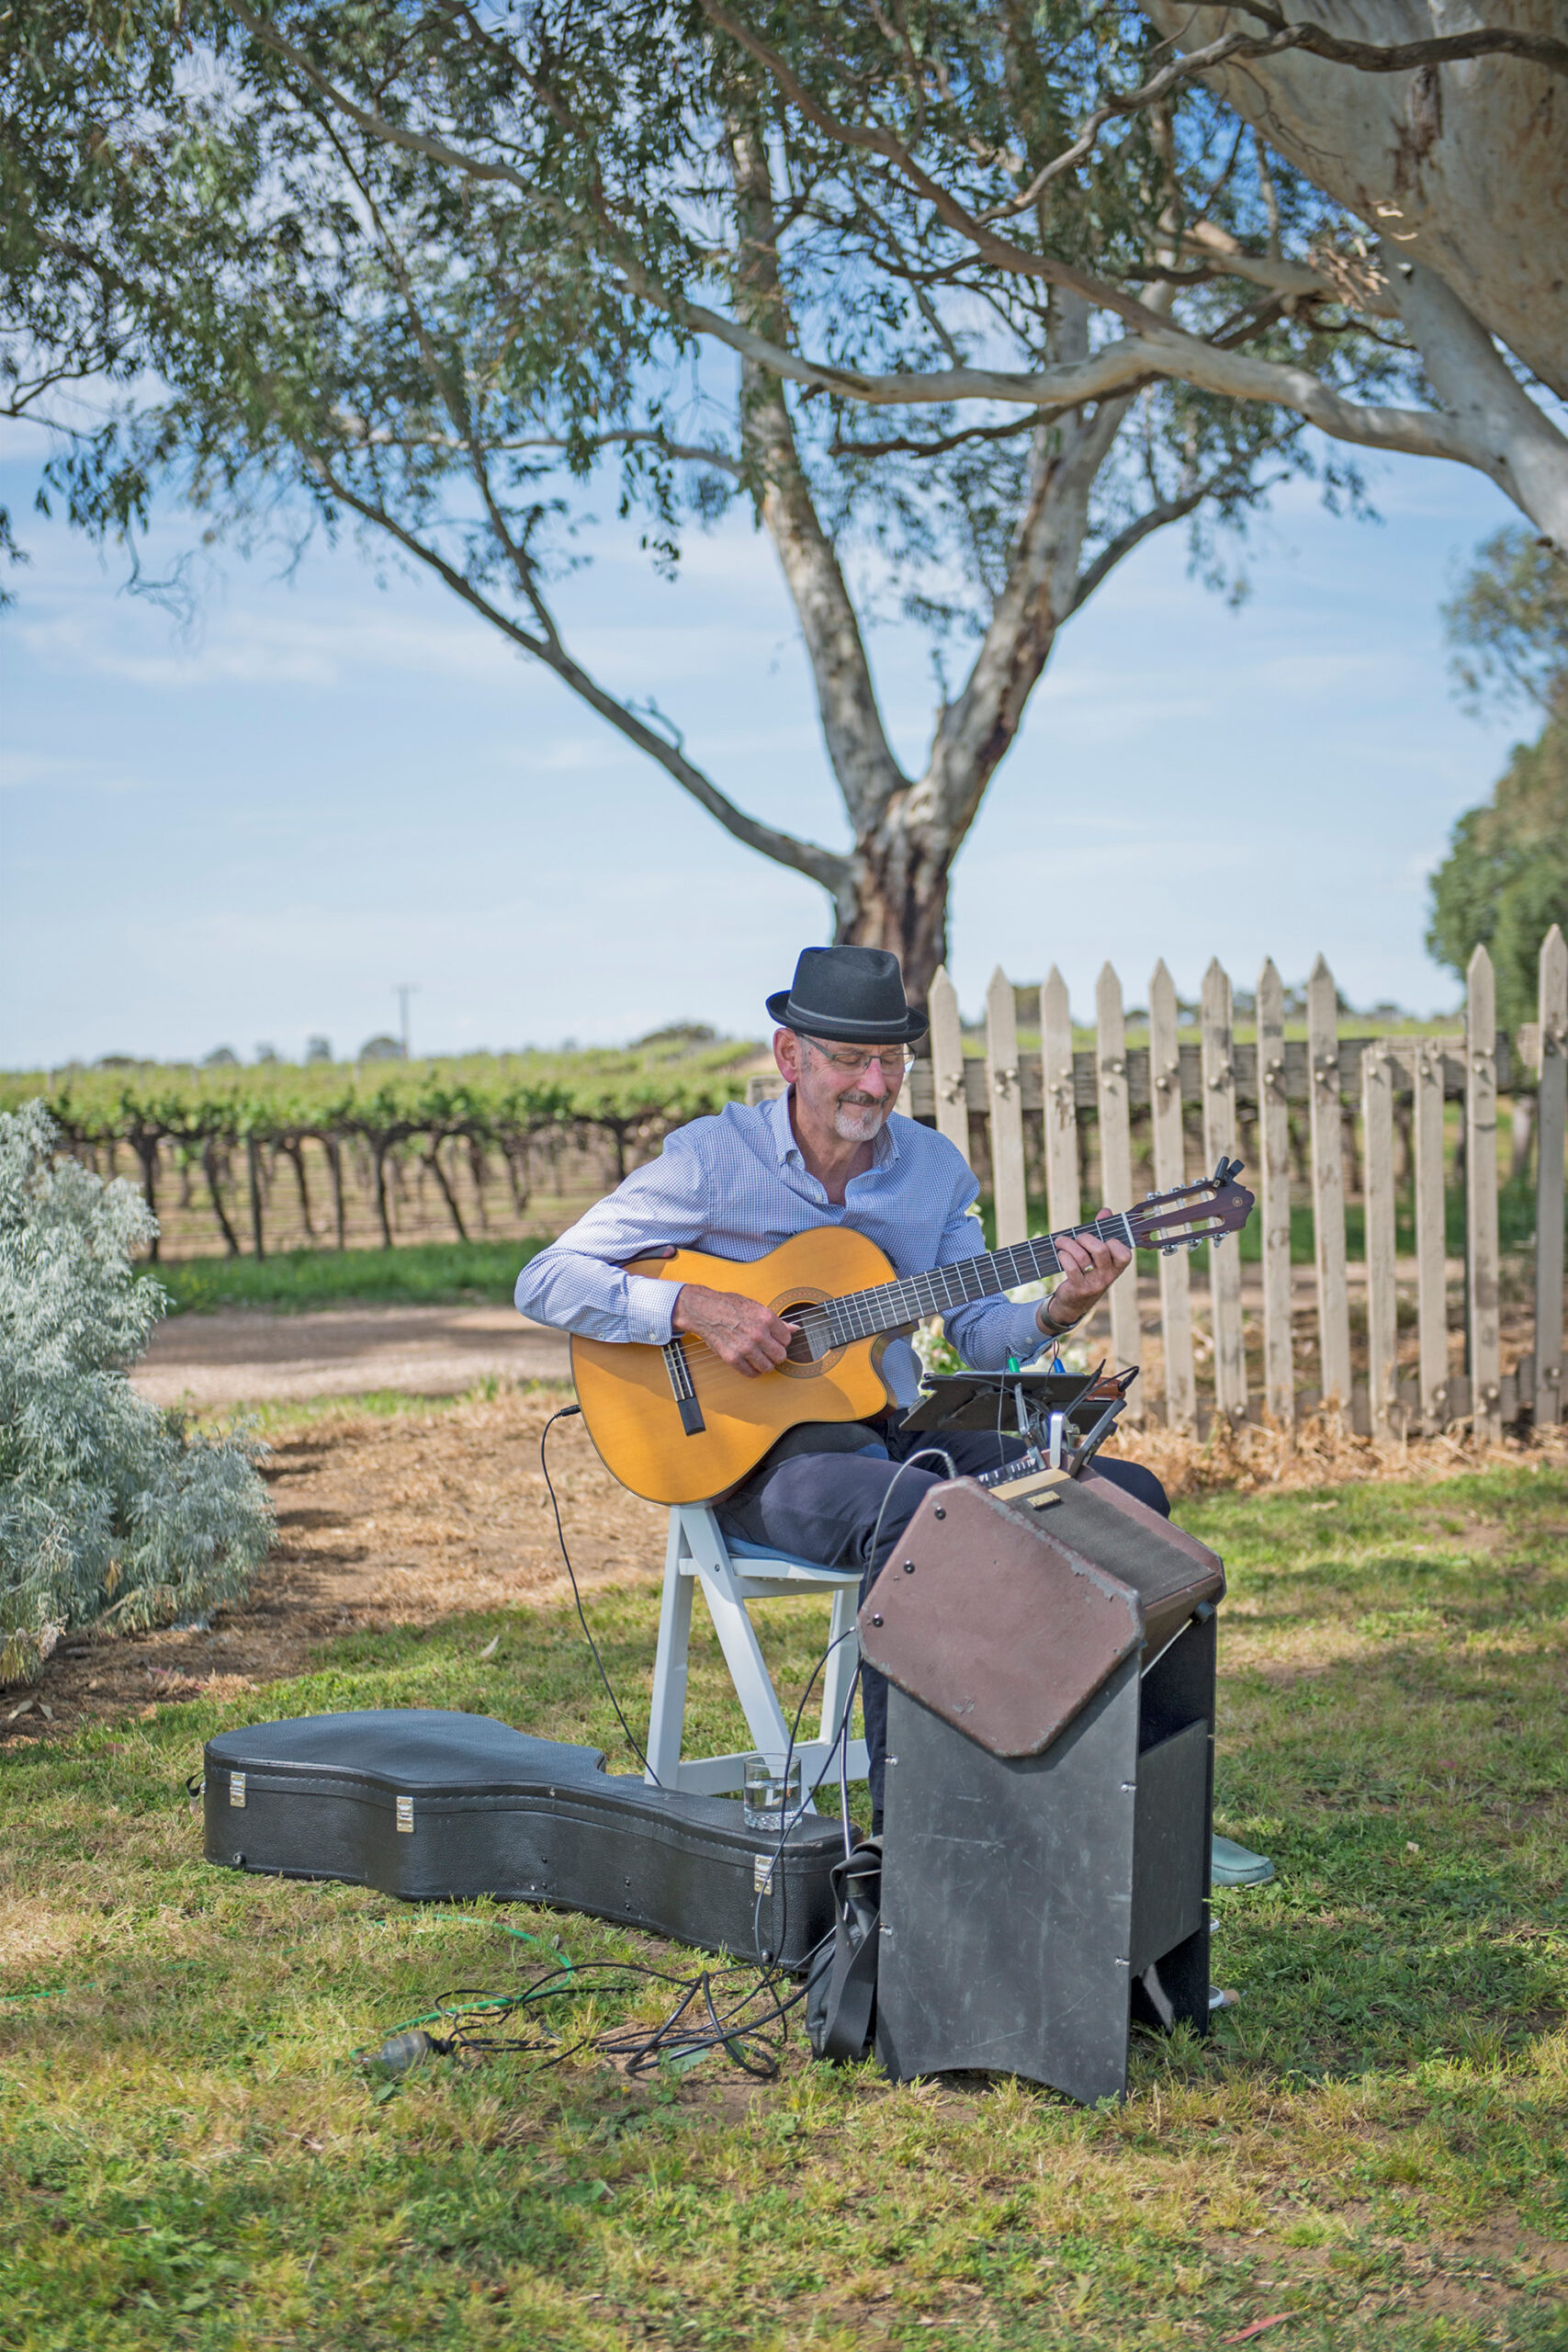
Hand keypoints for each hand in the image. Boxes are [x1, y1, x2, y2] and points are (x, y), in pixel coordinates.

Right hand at [672, 1282, 793, 1375]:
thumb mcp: (756, 1307)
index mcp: (766, 1318)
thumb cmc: (730, 1306)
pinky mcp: (733, 1358)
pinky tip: (750, 1364)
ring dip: (765, 1364)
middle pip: (780, 1356)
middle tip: (769, 1351)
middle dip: (776, 1354)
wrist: (705, 1311)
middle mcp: (758, 1334)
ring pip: (768, 1367)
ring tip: (760, 1358)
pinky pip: (751, 1373)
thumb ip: (777, 1321)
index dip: (781, 1340)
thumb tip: (795, 1328)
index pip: (787, 1339)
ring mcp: (745, 1347)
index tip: (774, 1340)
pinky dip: (753, 1371)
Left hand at [1038, 1208, 1130, 1333]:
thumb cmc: (1088, 1271)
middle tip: (1078, 1238)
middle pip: (1100, 1250)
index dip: (1113, 1242)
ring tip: (1061, 1242)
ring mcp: (1094, 1283)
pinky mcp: (1079, 1288)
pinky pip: (1071, 1268)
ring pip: (1082, 1257)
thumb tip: (1106, 1210)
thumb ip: (1102, 1231)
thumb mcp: (1097, 1254)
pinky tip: (1060, 1254)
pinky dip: (1063, 1256)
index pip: (1124, 1254)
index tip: (1102, 1238)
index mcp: (1117, 1267)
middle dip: (1085, 1238)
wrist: (1074, 1302)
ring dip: (1068, 1244)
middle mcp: (1108, 1276)